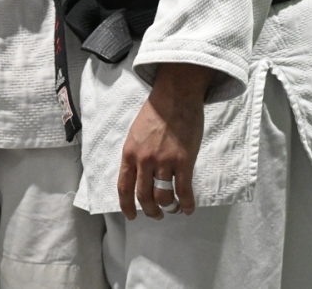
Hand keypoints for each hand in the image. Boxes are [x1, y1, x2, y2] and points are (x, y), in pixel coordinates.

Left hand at [118, 62, 212, 219]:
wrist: (175, 95)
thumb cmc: (156, 112)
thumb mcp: (136, 133)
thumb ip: (136, 154)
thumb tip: (139, 175)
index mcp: (130, 153)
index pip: (124, 187)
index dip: (126, 206)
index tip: (131, 216)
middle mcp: (144, 160)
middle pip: (143, 196)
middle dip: (150, 211)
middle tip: (156, 214)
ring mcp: (164, 161)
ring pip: (163, 197)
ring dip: (167, 208)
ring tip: (172, 209)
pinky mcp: (184, 161)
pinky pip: (184, 190)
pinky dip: (186, 204)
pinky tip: (187, 208)